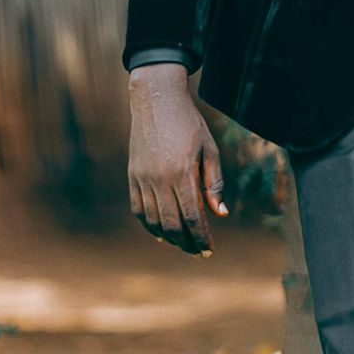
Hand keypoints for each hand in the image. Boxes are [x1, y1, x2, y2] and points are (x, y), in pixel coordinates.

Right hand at [127, 65, 226, 255]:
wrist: (156, 101)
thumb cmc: (189, 124)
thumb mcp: (209, 148)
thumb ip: (214, 182)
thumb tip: (220, 213)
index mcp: (182, 173)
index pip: (192, 217)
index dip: (200, 237)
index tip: (209, 249)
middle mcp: (160, 179)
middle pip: (171, 224)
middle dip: (186, 243)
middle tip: (198, 251)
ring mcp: (142, 178)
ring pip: (153, 220)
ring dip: (168, 237)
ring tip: (183, 243)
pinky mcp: (132, 176)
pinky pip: (138, 209)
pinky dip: (149, 225)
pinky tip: (161, 231)